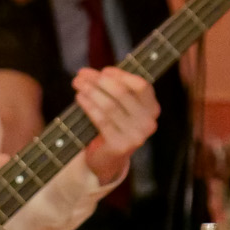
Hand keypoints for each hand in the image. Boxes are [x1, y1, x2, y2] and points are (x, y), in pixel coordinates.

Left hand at [72, 67, 160, 187]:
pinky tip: (79, 98)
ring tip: (77, 83)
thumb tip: (92, 74)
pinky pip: (101, 120)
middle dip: (99, 80)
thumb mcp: (121, 106)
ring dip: (90, 91)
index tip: (103, 70)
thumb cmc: (113, 125)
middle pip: (122, 93)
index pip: (141, 85)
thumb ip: (116, 89)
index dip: (121, 75)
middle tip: (81, 74)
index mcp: (152, 109)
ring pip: (110, 105)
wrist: (108, 159)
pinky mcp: (120, 146)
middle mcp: (148, 123)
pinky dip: (89, 106)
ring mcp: (135, 136)